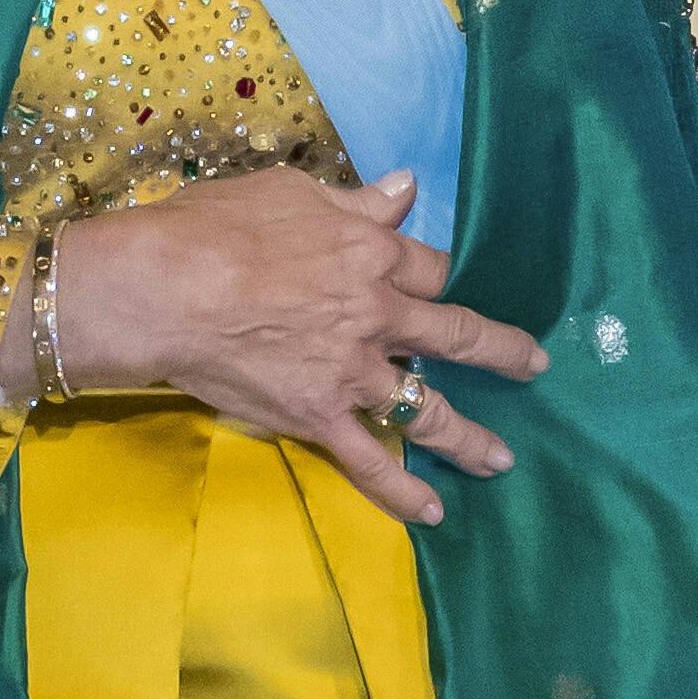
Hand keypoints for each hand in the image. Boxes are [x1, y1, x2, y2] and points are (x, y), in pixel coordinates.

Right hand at [40, 167, 544, 529]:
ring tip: (499, 458)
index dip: (447, 278)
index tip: (461, 287)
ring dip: (470, 436)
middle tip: (533, 364)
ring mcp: (353, 372)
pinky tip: (433, 511)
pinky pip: (371, 460)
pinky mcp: (320, 417)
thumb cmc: (213, 227)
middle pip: (457, 334)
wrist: (164, 288)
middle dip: (503, 351)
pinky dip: (403, 490)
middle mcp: (377, 314)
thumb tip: (405, 187)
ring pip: (429, 408)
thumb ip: (355, 200)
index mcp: (372, 253)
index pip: (432, 268)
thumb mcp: (290, 191)